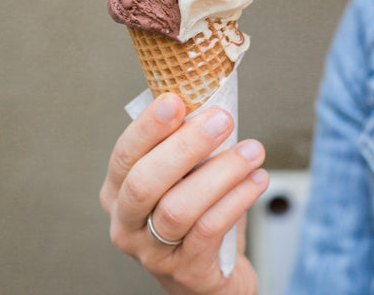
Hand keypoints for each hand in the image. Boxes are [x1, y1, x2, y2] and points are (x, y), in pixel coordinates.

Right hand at [100, 93, 268, 294]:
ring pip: (178, 208)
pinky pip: (209, 230)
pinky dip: (235, 200)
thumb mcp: (179, 178)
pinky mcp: (185, 271)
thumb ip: (184, 148)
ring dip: (220, 173)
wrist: (204, 273)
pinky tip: (256, 179)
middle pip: (144, 182)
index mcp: (117, 191)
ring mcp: (151, 252)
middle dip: (184, 146)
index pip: (125, 154)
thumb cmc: (192, 212)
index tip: (176, 100)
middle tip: (221, 120)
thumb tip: (208, 105)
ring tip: (253, 151)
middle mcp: (125, 223)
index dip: (148, 126)